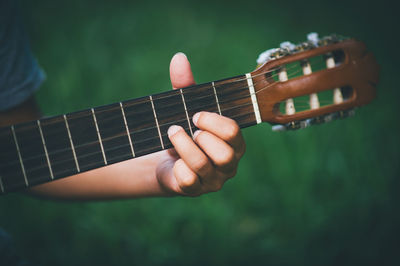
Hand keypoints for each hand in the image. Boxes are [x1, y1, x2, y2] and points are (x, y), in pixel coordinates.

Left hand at [156, 53, 245, 195]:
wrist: (166, 159)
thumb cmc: (184, 131)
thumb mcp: (185, 108)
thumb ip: (185, 85)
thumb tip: (179, 57)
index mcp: (235, 142)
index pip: (233, 132)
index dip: (211, 121)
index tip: (195, 114)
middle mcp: (230, 164)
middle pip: (224, 153)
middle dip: (201, 137)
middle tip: (188, 128)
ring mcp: (214, 180)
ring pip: (202, 165)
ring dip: (183, 145)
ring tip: (172, 133)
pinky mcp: (195, 191)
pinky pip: (188, 181)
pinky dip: (177, 166)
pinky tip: (173, 160)